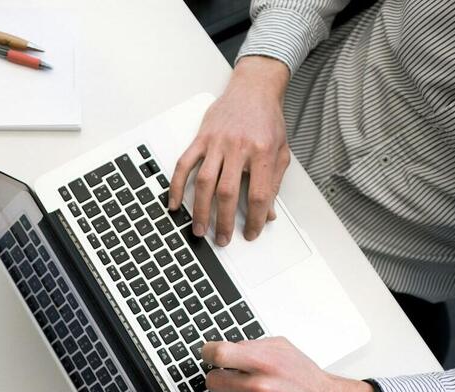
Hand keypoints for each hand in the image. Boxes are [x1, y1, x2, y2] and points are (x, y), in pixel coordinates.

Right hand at [169, 56, 291, 245]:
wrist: (253, 89)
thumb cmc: (267, 119)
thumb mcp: (280, 151)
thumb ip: (274, 182)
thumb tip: (269, 213)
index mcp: (262, 151)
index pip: (258, 194)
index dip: (256, 218)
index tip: (252, 232)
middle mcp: (238, 147)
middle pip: (228, 192)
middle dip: (224, 221)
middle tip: (222, 239)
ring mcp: (217, 142)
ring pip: (204, 182)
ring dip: (200, 209)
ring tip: (199, 229)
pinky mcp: (201, 138)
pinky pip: (184, 164)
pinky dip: (177, 185)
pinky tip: (174, 203)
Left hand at [202, 338, 372, 391]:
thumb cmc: (304, 377)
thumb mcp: (281, 348)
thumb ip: (251, 346)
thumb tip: (223, 349)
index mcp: (265, 362)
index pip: (218, 354)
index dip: (208, 353)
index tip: (209, 355)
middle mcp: (261, 387)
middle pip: (213, 381)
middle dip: (219, 378)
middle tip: (230, 379)